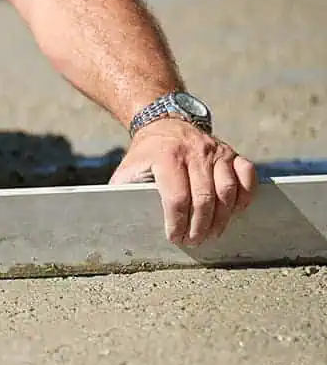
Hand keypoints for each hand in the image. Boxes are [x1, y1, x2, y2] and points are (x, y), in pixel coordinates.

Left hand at [110, 118, 257, 245]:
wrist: (165, 124)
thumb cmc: (145, 155)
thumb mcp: (128, 169)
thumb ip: (124, 191)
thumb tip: (118, 217)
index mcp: (167, 157)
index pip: (176, 198)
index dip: (177, 222)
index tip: (175, 237)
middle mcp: (194, 152)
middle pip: (204, 197)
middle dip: (200, 225)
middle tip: (195, 241)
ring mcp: (216, 151)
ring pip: (227, 189)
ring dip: (222, 217)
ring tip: (213, 233)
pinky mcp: (231, 152)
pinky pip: (246, 174)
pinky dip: (245, 195)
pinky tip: (235, 211)